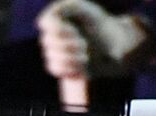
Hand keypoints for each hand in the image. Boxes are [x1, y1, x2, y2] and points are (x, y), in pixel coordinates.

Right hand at [37, 0, 151, 78]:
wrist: (113, 43)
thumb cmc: (99, 23)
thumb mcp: (85, 9)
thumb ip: (67, 7)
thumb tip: (43, 23)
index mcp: (55, 18)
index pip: (45, 24)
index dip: (59, 31)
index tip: (74, 31)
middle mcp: (51, 34)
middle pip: (48, 42)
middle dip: (69, 45)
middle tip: (84, 45)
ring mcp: (54, 51)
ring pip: (52, 57)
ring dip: (71, 58)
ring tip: (86, 56)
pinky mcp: (60, 66)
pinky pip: (55, 69)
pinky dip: (69, 68)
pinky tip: (82, 65)